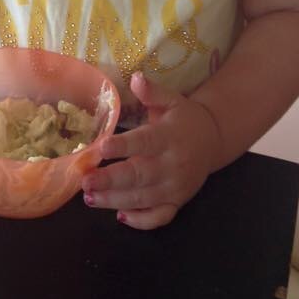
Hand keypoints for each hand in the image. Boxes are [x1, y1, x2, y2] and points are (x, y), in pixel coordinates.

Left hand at [81, 72, 221, 229]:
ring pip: (143, 199)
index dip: (123, 146)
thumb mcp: (171, 100)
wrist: (213, 140)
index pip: (144, 142)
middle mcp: (172, 165)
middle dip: (111, 180)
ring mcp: (175, 187)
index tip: (100, 147)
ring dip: (115, 200)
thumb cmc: (184, 118)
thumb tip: (135, 77)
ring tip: (90, 197)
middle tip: (85, 180)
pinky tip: (120, 217)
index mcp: (169, 137)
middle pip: (140, 176)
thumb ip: (152, 92)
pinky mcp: (177, 202)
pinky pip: (159, 218)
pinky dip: (141, 221)